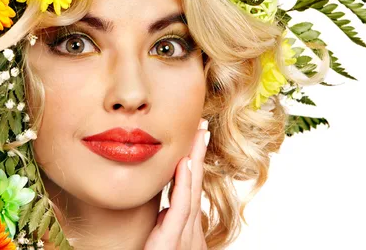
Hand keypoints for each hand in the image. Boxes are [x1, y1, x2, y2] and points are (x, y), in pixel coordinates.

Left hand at [144, 118, 209, 249]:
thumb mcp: (165, 241)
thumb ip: (168, 225)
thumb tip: (167, 207)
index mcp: (186, 229)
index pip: (190, 190)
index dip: (193, 163)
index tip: (194, 139)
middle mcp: (190, 231)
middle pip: (195, 185)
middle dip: (198, 155)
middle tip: (200, 127)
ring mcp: (184, 237)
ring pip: (190, 193)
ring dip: (194, 162)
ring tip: (196, 136)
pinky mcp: (172, 244)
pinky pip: (179, 210)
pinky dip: (183, 186)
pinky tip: (184, 165)